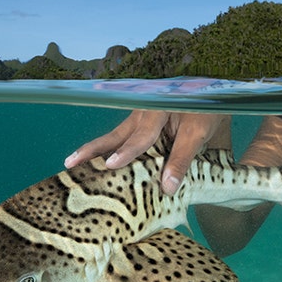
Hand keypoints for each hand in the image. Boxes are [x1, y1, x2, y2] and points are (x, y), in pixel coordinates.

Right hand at [64, 110, 228, 194]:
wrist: (210, 91)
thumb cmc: (205, 110)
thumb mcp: (199, 133)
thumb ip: (182, 159)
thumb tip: (166, 189)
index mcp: (159, 111)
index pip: (141, 136)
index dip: (126, 152)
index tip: (110, 165)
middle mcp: (144, 113)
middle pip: (116, 135)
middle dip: (93, 150)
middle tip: (70, 163)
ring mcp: (139, 118)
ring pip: (114, 136)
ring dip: (94, 150)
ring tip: (71, 163)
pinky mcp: (139, 124)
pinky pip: (120, 137)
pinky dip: (106, 149)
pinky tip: (95, 163)